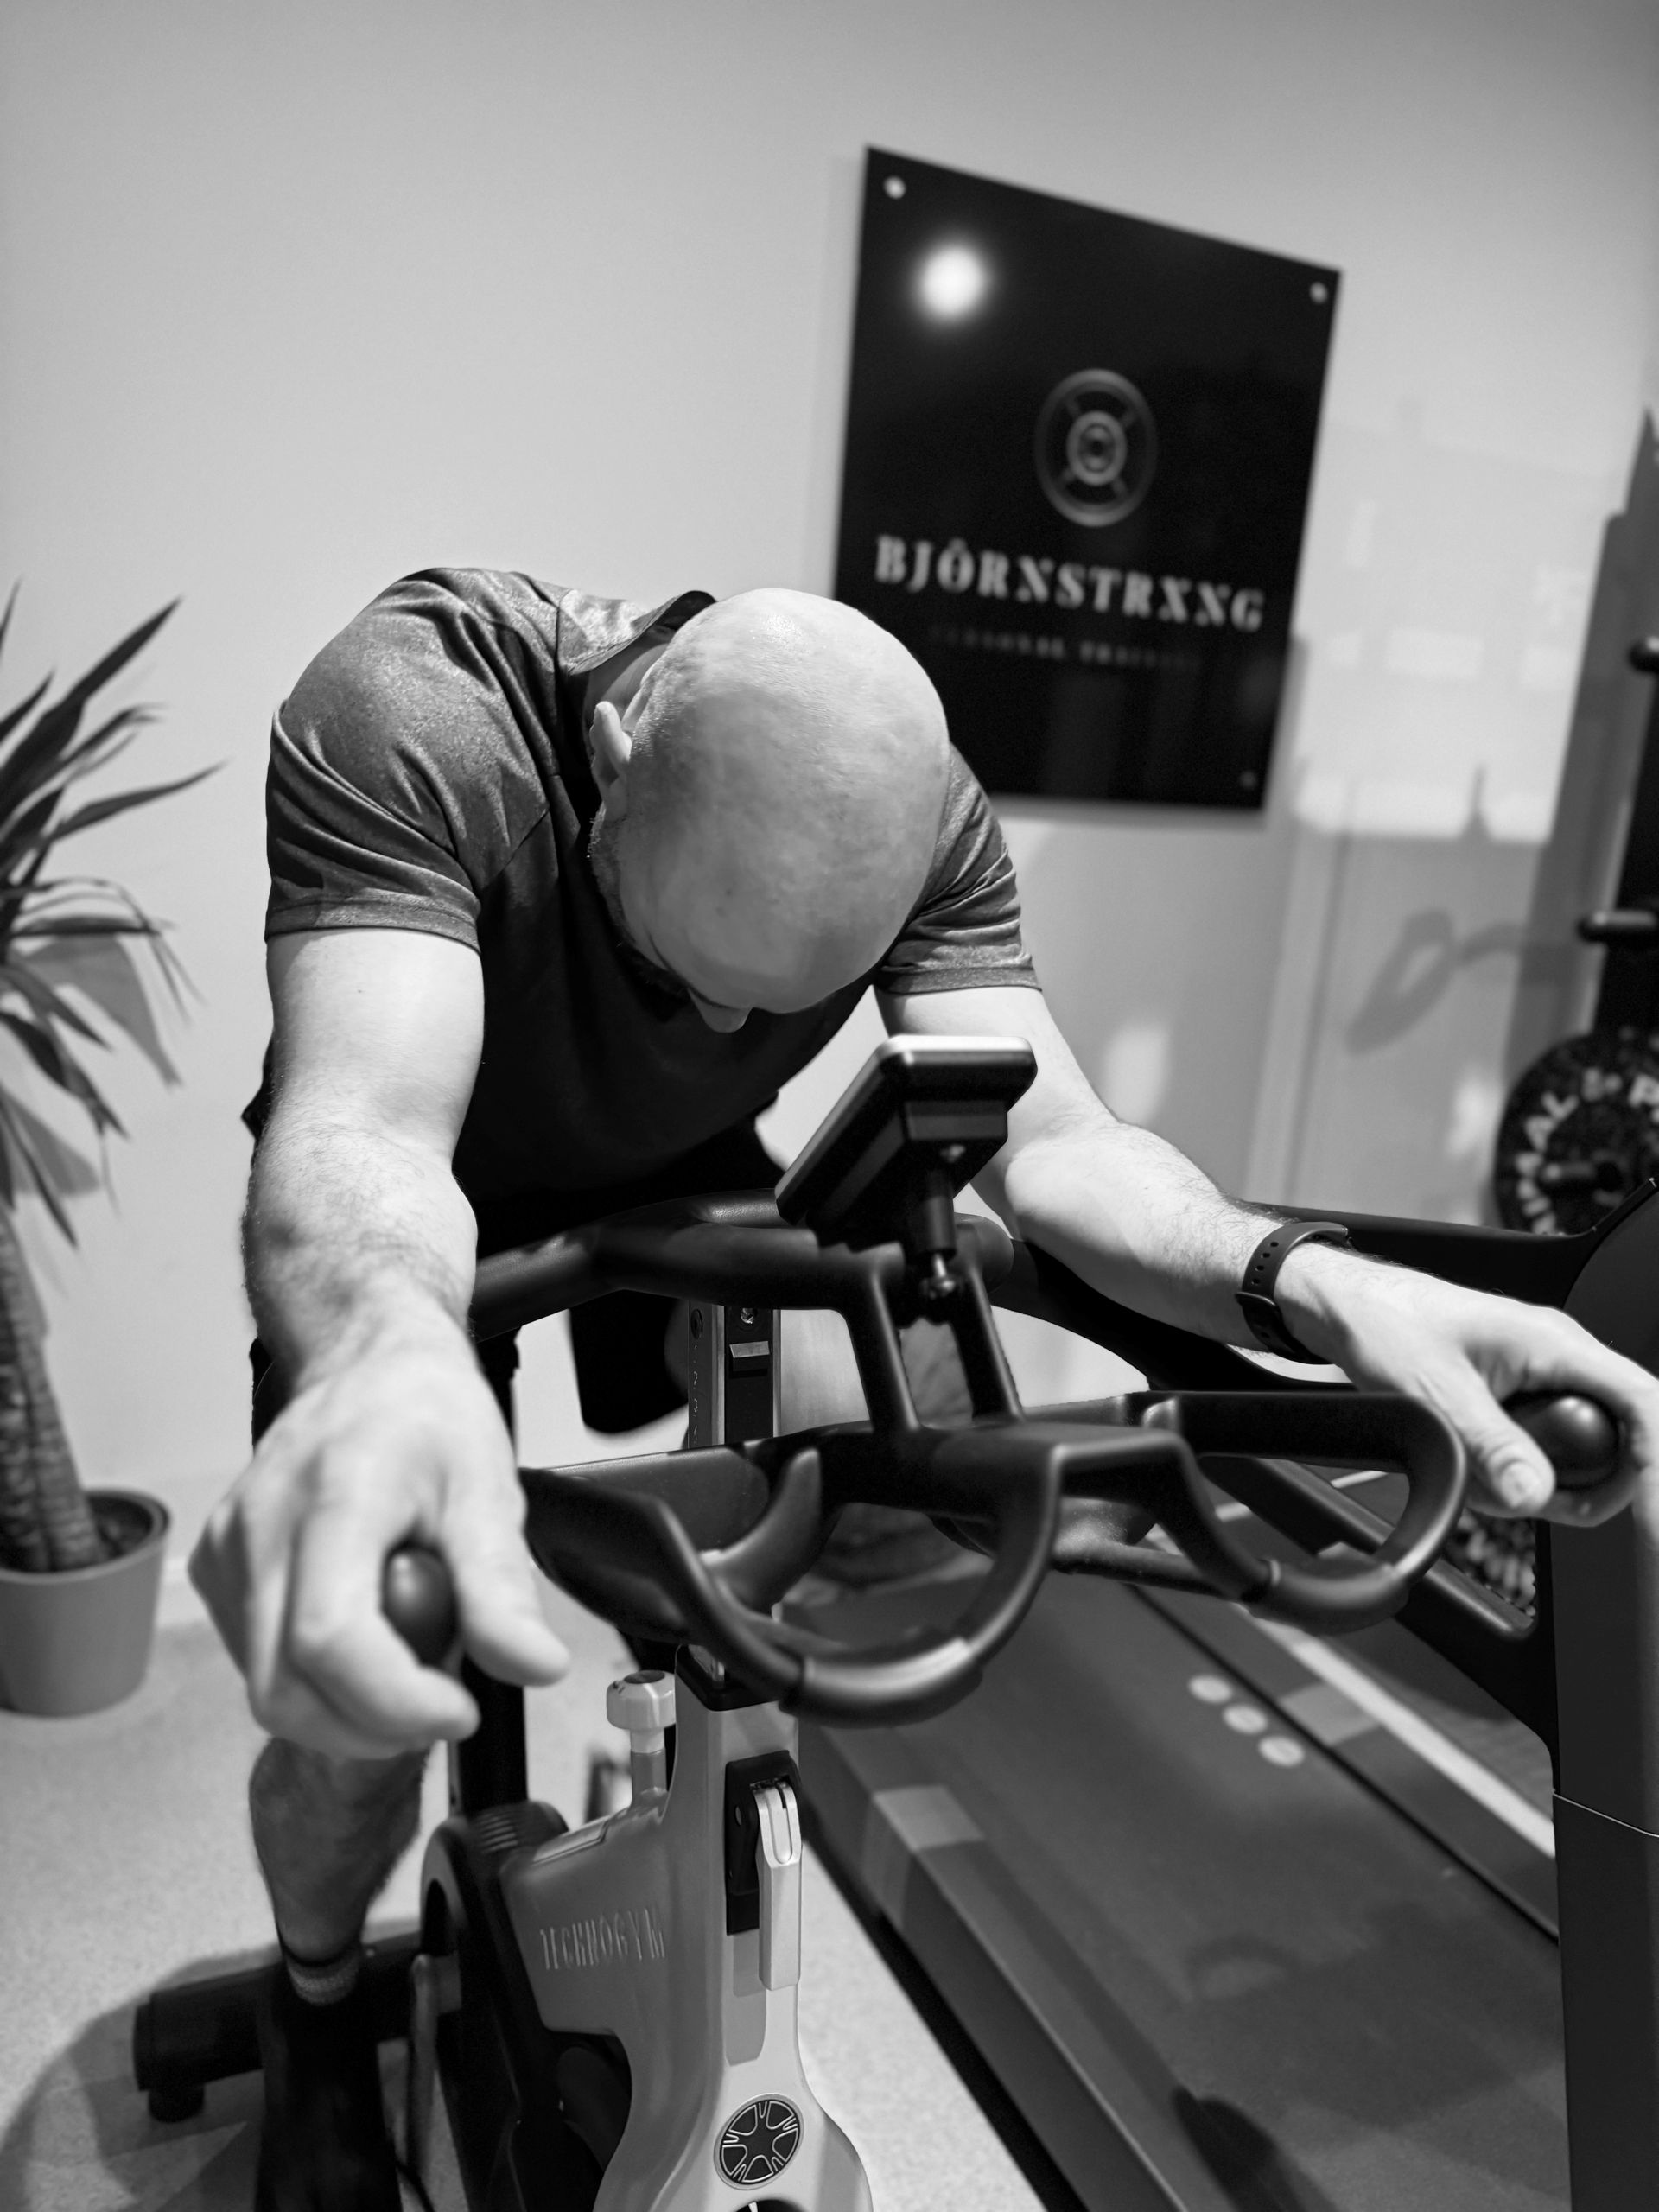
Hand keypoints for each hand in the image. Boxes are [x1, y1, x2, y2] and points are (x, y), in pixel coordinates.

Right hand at [190, 1335, 568, 1757]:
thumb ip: (502, 1587)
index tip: (458, 1707)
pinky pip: (258, 1662)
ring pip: (268, 1688)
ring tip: (409, 1643)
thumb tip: (534, 1667)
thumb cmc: (426, 1415)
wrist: (370, 1367)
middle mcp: (259, 1527)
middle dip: (374, 1724)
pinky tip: (365, 1627)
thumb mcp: (488, 1489)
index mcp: (333, 1498)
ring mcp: (227, 1551)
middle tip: (441, 1693)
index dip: (396, 1701)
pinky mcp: (216, 1569)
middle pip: (286, 1689)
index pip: (331, 1640)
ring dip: (348, 1705)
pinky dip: (317, 1676)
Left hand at [1283, 1249, 1658, 1519]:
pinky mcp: (1524, 1396)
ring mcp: (1546, 1377)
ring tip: (1476, 1470)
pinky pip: (1543, 1448)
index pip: (1643, 1406)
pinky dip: (1512, 1470)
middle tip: (1523, 1497)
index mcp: (1555, 1343)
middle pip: (1619, 1441)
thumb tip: (1535, 1495)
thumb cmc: (1387, 1323)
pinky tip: (1472, 1462)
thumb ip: (1490, 1445)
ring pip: (1578, 1451)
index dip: (1653, 1467)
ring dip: (1534, 1479)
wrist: (1351, 1307)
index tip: (1651, 1518)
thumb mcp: (1435, 1392)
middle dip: (1578, 1483)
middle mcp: (1562, 1357)